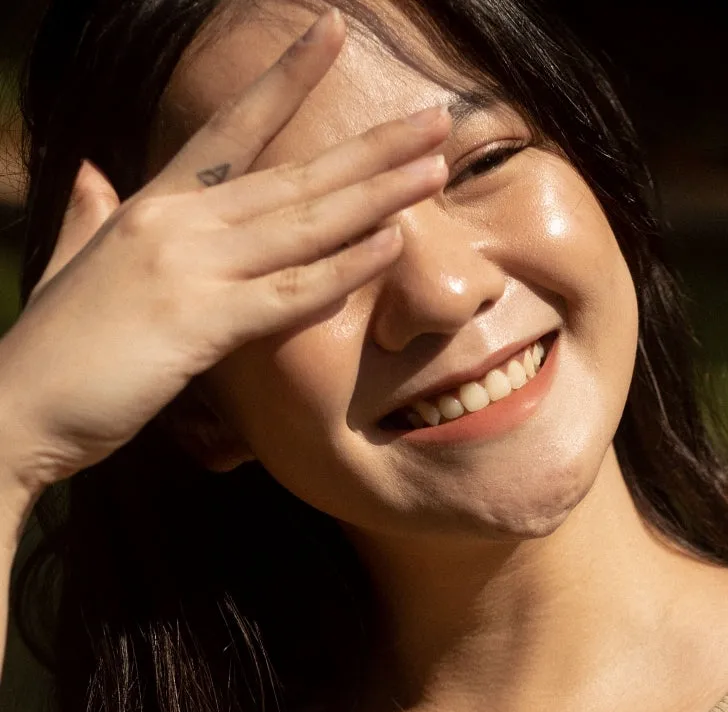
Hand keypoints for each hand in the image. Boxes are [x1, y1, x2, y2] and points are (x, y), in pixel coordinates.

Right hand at [0, 5, 448, 497]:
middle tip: (434, 118)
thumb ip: (91, 216)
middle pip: (291, 172)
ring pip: (302, 222)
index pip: (229, 128)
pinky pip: (286, 293)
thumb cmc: (56, 350)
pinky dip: (341, 269)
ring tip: (435, 164)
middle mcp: (175, 222)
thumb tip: (92, 175)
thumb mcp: (76, 265)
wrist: (11, 408)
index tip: (328, 31)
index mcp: (151, 205)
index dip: (284, 79)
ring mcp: (188, 268)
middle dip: (369, 147)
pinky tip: (391, 245)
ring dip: (376, 194)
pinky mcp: (197, 323)